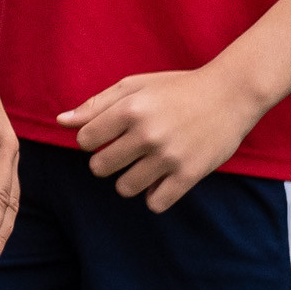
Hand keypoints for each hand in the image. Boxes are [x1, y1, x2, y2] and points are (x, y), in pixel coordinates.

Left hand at [63, 66, 266, 211]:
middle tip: (123, 154)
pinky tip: (159, 181)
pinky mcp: (190, 174)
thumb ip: (95, 105)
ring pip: (125, 188)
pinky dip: (153, 196)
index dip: (91, 141)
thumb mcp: (133, 86)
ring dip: (128, 181)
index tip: (106, 137)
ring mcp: (169, 156)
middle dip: (105, 163)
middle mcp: (146, 134)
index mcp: (129, 109)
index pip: (85, 141)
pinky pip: (156, 203)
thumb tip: (61, 121)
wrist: (229, 95)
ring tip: (141, 167)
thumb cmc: (176, 88)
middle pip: (100, 168)